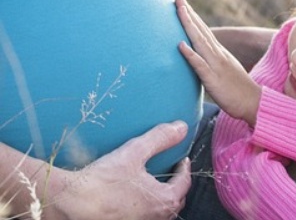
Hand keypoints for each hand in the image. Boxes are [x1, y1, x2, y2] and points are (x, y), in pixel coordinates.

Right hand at [43, 121, 190, 219]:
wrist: (68, 204)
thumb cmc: (101, 182)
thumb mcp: (134, 152)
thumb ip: (160, 138)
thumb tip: (182, 127)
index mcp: (164, 201)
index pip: (184, 183)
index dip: (184, 169)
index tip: (182, 160)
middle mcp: (155, 219)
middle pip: (174, 201)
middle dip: (175, 186)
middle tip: (170, 172)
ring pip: (158, 213)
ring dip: (159, 199)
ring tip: (151, 185)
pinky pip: (141, 217)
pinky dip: (143, 208)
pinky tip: (131, 198)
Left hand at [176, 0, 261, 125]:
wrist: (254, 102)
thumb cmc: (237, 90)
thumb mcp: (224, 70)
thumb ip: (212, 61)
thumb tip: (199, 56)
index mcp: (219, 53)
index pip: (204, 30)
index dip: (192, 16)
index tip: (182, 3)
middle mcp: (218, 54)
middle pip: (201, 30)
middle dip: (188, 13)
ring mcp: (216, 65)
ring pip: (200, 42)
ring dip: (189, 25)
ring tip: (179, 10)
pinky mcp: (214, 79)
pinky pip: (200, 65)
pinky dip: (190, 54)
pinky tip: (180, 45)